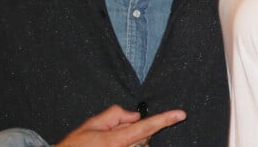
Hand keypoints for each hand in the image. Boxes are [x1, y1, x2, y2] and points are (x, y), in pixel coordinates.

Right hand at [56, 104, 185, 146]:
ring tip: (109, 144)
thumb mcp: (93, 124)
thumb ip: (116, 114)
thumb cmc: (76, 146)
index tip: (181, 114)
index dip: (165, 119)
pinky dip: (130, 145)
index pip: (147, 127)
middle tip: (113, 134)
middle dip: (136, 132)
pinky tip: (111, 144)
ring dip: (132, 143)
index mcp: (117, 140)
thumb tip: (134, 116)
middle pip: (144, 138)